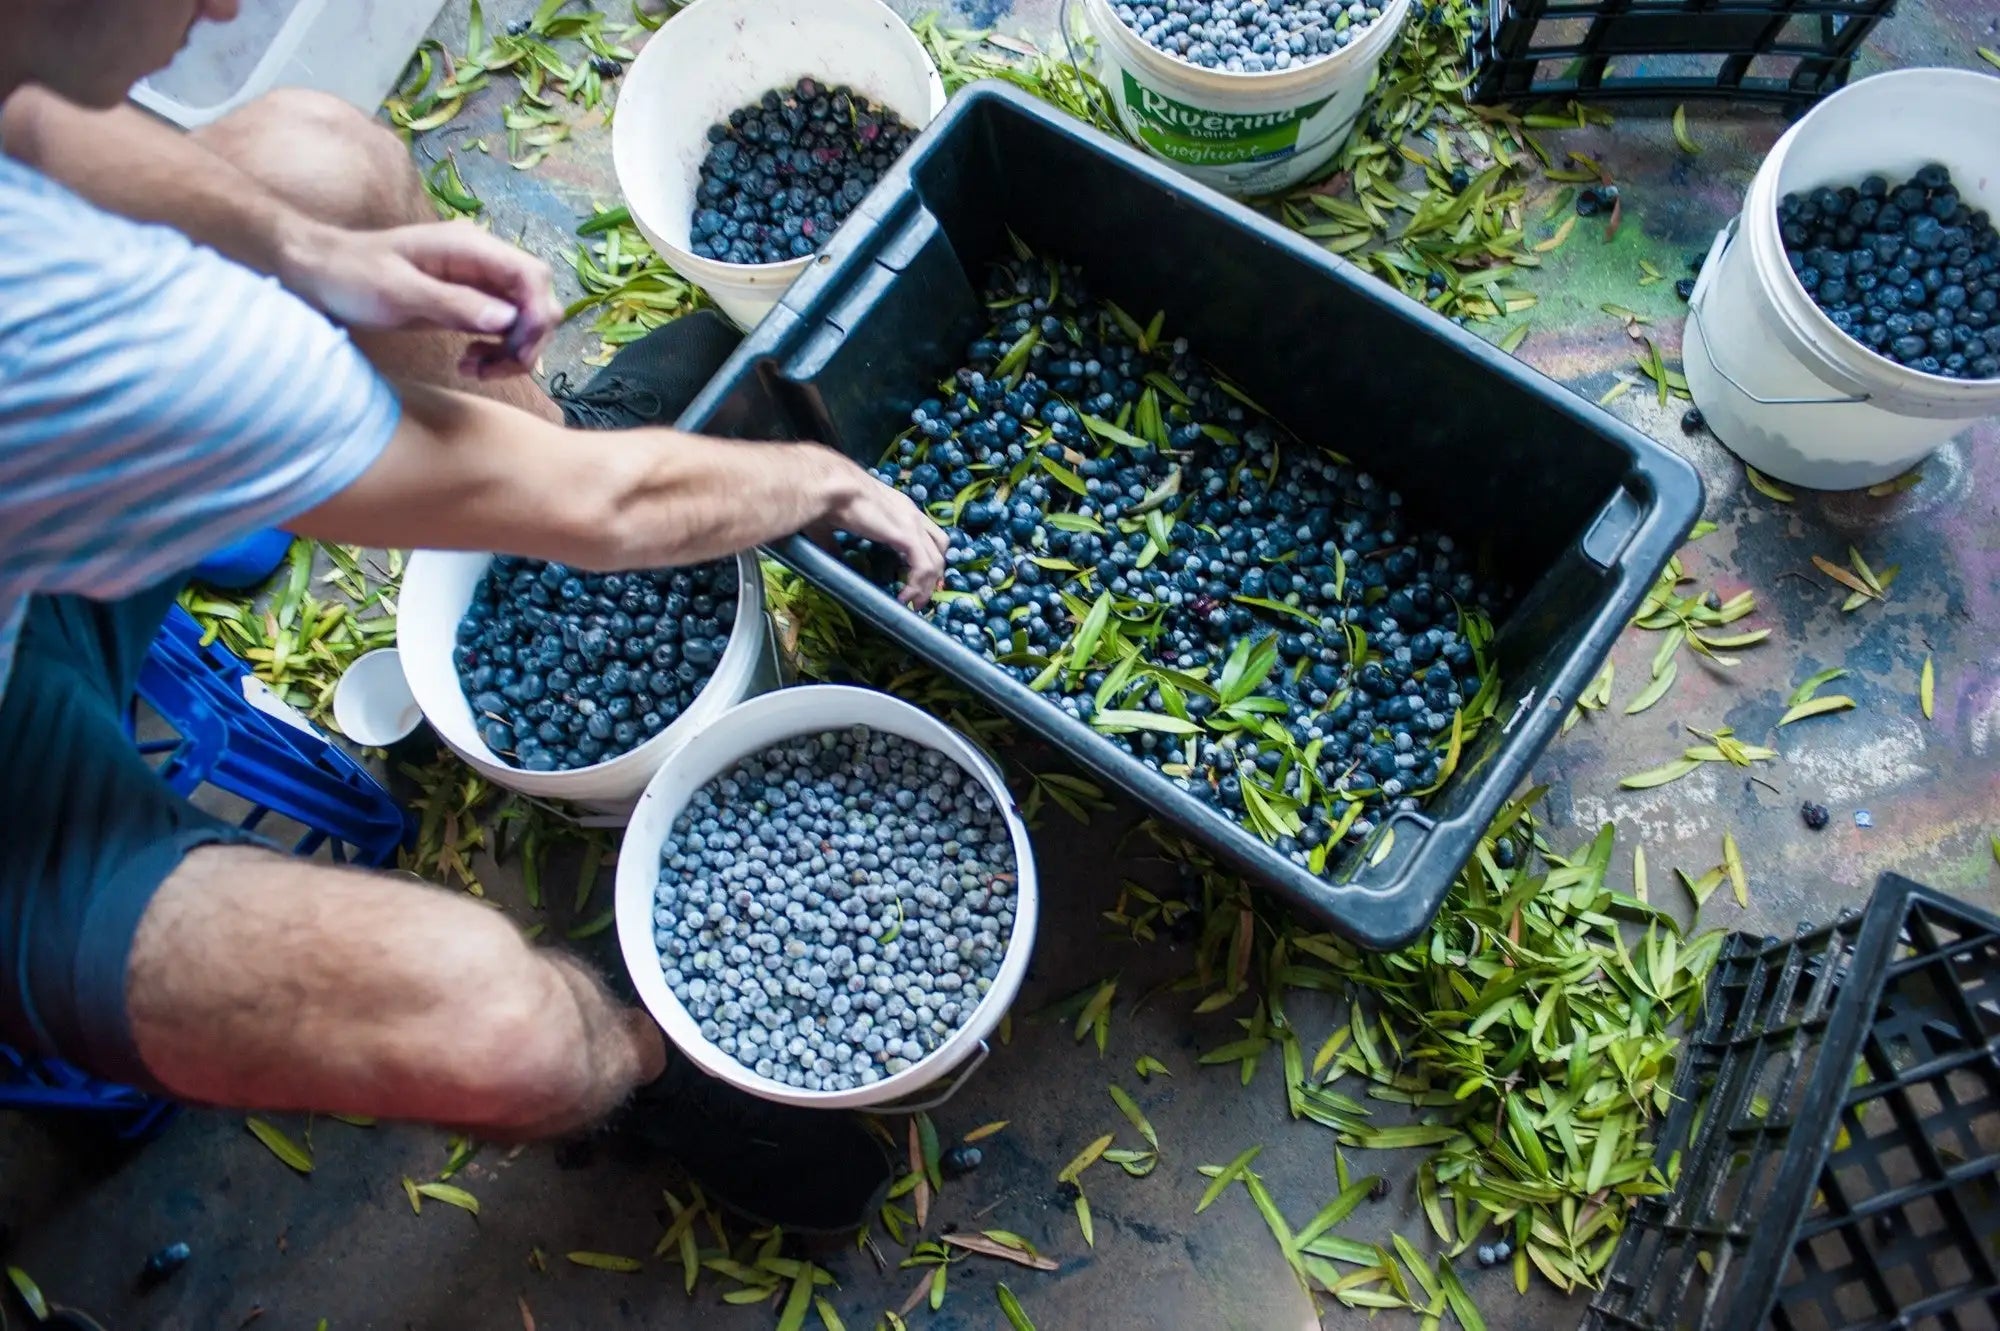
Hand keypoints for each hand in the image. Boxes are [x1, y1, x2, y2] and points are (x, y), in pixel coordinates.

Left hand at [280, 220, 565, 378]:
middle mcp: (480, 260)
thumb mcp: (398, 293)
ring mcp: (474, 281)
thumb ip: (454, 304)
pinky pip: (501, 327)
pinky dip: (497, 350)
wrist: (316, 272)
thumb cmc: (351, 277)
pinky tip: (470, 362)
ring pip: (522, 317)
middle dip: (527, 339)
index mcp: (469, 248)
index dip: (535, 317)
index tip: (516, 353)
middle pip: (535, 299)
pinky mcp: (465, 301)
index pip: (531, 277)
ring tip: (476, 369)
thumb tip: (508, 320)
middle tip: (496, 369)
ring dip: (512, 349)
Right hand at [821, 471, 949, 607]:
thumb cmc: (828, 500)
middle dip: (933, 577)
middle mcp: (912, 515)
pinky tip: (904, 597)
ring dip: (926, 587)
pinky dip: (918, 586)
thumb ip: (836, 544)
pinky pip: (924, 567)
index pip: (926, 535)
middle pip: (939, 549)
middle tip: (919, 598)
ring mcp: (912, 524)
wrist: (831, 486)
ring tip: (912, 603)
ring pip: (936, 561)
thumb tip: (833, 557)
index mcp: (899, 508)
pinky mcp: (907, 536)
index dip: (926, 560)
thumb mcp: (833, 526)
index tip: (914, 582)